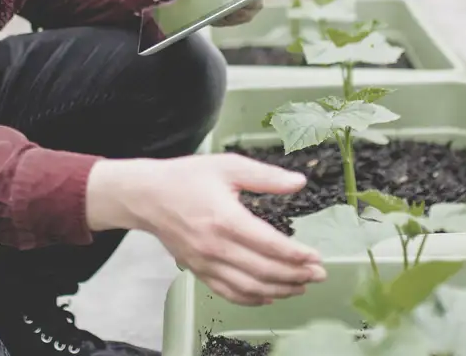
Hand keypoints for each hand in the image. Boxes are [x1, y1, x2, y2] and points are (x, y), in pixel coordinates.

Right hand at [85, 153, 326, 305]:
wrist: (147, 196)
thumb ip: (266, 176)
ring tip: (302, 286)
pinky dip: (252, 299)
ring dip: (279, 290)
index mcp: (226, 219)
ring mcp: (206, 263)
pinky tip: (270, 296)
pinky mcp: (198, 271)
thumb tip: (299, 182)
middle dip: (296, 275)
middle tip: (318, 275)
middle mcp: (216, 246)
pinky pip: (229, 293)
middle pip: (264, 270)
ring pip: (249, 287)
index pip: (269, 244)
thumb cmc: (187, 178)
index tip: (316, 257)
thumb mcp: (228, 166)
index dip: (297, 255)